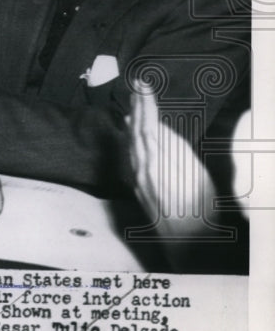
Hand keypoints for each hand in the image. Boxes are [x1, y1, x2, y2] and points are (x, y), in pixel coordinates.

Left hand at [128, 82, 215, 236]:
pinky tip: (129, 134)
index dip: (145, 104)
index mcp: (158, 162)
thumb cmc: (201, 211)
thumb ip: (176, 150)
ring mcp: (138, 179)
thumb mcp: (196, 175)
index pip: (148, 124)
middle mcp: (143, 168)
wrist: (189, 245)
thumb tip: (159, 129)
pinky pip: (130, 157)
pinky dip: (129, 140)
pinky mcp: (138, 188)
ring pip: (131, 143)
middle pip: (136, 131)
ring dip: (132, 122)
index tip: (143, 85)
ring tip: (132, 104)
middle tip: (136, 87)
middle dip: (137, 107)